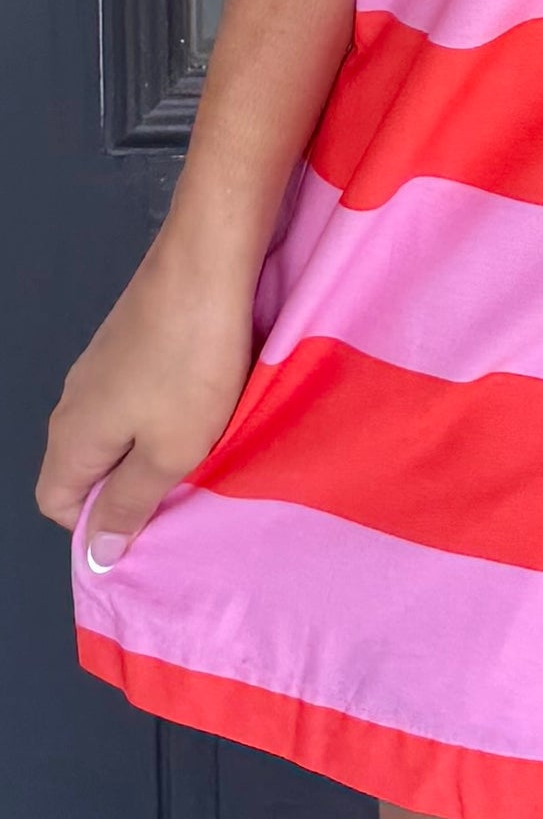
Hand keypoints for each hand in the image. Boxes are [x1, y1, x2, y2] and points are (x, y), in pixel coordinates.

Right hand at [37, 218, 258, 569]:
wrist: (205, 265)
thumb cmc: (190, 365)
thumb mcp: (168, 452)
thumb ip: (130, 503)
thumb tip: (95, 553)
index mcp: (70, 436)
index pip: (56, 502)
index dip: (96, 524)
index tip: (149, 524)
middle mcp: (74, 400)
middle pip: (88, 466)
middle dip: (133, 487)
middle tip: (188, 491)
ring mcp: (102, 365)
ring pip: (119, 429)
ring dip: (158, 446)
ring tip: (206, 447)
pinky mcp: (134, 339)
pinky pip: (141, 394)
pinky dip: (170, 408)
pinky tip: (210, 402)